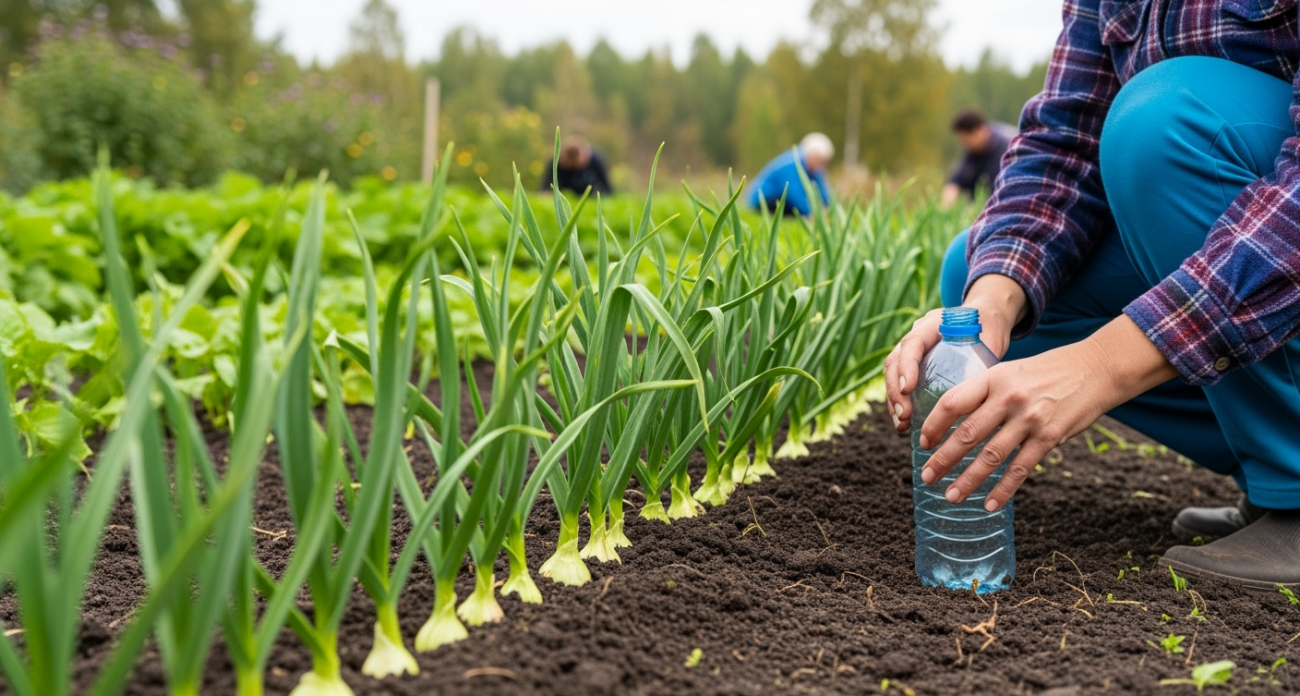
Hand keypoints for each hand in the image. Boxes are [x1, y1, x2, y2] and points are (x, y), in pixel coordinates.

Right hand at [885, 274, 1025, 433]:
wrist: (984, 318)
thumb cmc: (988, 328)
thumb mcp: (989, 342)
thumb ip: (981, 364)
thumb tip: (979, 401)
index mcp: (933, 324)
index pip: (913, 343)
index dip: (907, 366)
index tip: (908, 388)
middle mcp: (917, 335)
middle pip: (895, 361)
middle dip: (896, 391)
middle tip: (904, 415)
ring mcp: (913, 350)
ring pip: (893, 374)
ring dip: (894, 400)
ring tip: (902, 425)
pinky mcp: (915, 364)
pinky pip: (900, 382)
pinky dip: (900, 402)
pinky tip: (905, 422)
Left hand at [917, 316, 1177, 511]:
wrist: (1096, 368)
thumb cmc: (1048, 371)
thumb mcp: (1011, 371)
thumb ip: (986, 392)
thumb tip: (956, 420)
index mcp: (993, 377)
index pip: (952, 403)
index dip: (933, 425)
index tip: (922, 442)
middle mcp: (1008, 397)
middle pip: (966, 434)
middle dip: (943, 459)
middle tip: (927, 476)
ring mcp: (1029, 418)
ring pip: (990, 456)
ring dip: (968, 480)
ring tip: (951, 496)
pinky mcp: (1050, 437)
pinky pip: (1020, 469)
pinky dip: (1003, 490)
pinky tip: (989, 504)